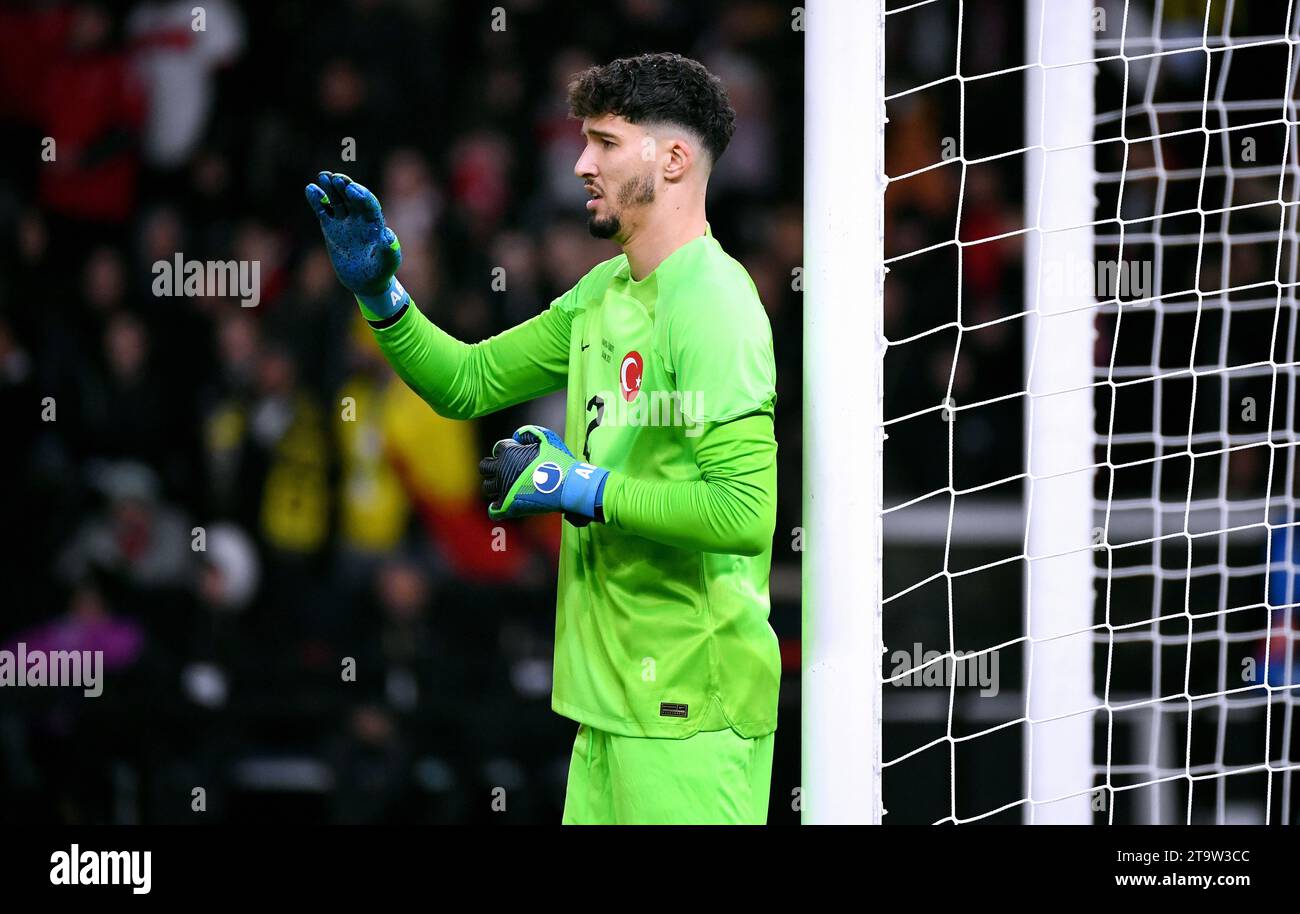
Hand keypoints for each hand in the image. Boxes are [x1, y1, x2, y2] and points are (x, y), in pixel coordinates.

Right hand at [304, 171, 408, 319]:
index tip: (352, 189)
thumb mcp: (387, 264)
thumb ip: (389, 252)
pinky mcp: (331, 227)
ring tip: (323, 176)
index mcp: (375, 223)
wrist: (364, 281)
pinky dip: (317, 200)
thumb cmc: (380, 272)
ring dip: (331, 189)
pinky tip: (311, 189)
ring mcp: (345, 221)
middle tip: (336, 178)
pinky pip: (324, 211)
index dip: (361, 196)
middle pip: (352, 198)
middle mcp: (360, 218)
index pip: (369, 205)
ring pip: (337, 201)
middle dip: (345, 187)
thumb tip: (389, 238)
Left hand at [479, 425, 608, 526]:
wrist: (568, 485)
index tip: (515, 453)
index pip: (498, 448)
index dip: (506, 449)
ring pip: (487, 487)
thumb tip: (516, 436)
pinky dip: (495, 508)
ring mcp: (504, 489)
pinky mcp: (509, 506)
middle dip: (491, 466)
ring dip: (493, 485)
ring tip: (504, 486)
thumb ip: (529, 432)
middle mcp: (502, 470)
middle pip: (484, 467)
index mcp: (509, 453)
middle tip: (502, 469)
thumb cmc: (559, 461)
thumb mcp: (547, 437)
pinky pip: (493, 510)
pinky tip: (501, 504)